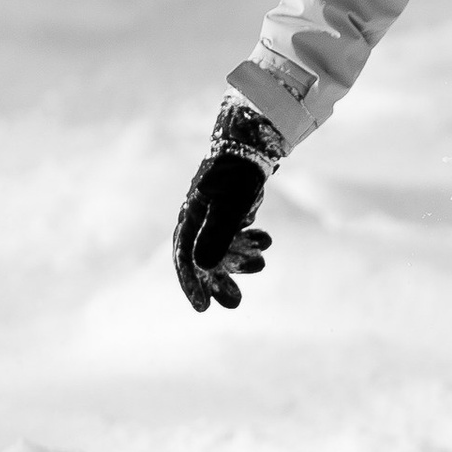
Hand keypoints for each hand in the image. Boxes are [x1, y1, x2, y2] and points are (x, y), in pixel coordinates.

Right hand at [173, 103, 281, 310]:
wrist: (254, 142)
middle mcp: (198, 218)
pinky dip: (250, 242)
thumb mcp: (229, 207)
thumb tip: (200, 266)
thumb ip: (216, 235)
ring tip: (262, 264)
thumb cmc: (238, 175)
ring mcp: (214, 212)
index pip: (184, 260)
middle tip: (235, 303)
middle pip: (204, 260)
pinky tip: (267, 243)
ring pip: (223, 248)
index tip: (203, 308)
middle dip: (219, 281)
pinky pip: (236, 234)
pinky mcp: (230, 207)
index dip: (191, 285)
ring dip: (240, 261)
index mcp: (190, 218)